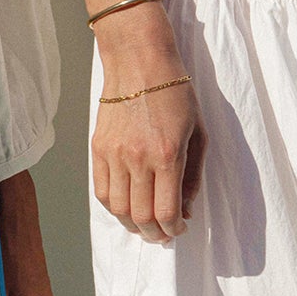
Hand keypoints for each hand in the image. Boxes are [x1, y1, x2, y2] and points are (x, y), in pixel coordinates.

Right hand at [93, 9, 206, 243]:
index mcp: (168, 155)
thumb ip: (193, 176)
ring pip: (118, 209)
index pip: (167, 211)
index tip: (180, 229)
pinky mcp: (98, 148)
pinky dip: (113, 207)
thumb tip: (187, 209)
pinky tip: (125, 208)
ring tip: (144, 225)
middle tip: (163, 235)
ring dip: (132, 225)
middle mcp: (138, 158)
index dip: (174, 228)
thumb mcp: (198, 133)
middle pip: (141, 216)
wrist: (139, 61)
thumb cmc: (175, 93)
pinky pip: (101, 191)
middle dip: (155, 233)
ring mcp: (114, 154)